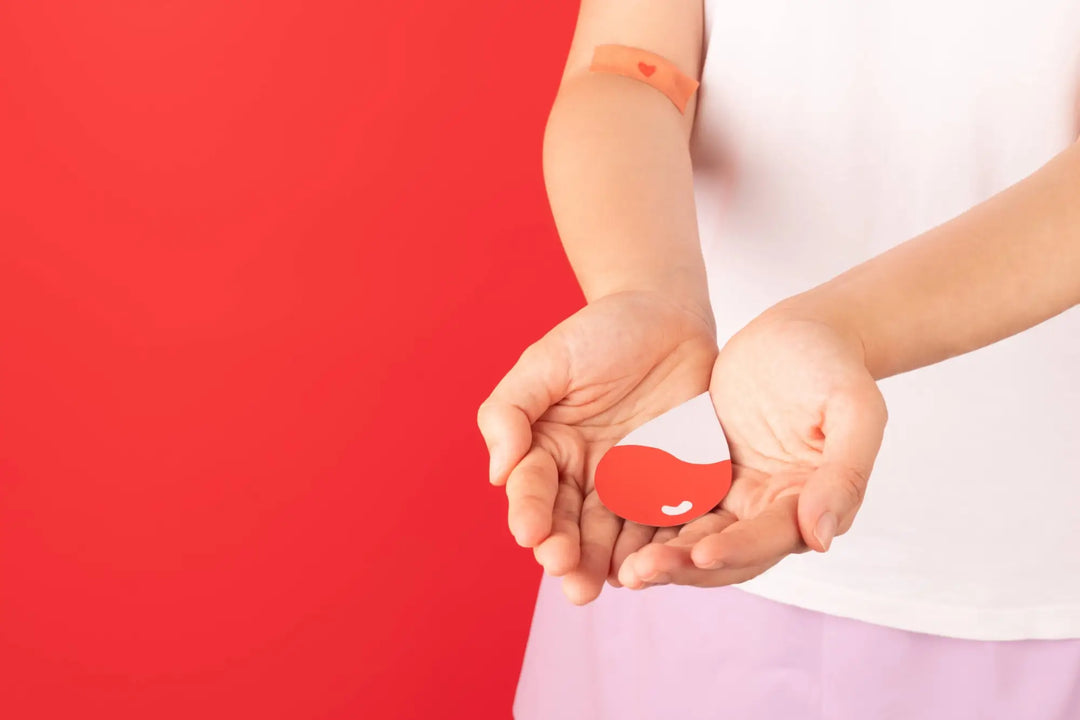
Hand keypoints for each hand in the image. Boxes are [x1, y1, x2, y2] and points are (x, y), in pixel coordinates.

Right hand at [477, 290, 716, 603]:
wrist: (667, 314)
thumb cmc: (599, 333)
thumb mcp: (546, 361)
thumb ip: (511, 411)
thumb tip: (498, 473)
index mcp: (548, 452)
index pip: (533, 490)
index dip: (530, 513)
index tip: (531, 533)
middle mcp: (586, 478)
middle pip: (572, 525)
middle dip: (567, 552)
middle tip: (566, 573)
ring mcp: (633, 486)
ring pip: (617, 535)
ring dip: (611, 561)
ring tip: (608, 582)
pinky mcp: (676, 485)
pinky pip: (669, 521)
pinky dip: (663, 543)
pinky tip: (659, 560)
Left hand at [616, 309, 886, 588]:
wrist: (802, 333)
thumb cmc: (835, 366)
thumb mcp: (856, 410)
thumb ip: (846, 473)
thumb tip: (822, 537)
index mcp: (806, 504)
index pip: (768, 539)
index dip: (736, 550)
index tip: (699, 554)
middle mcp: (767, 511)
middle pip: (722, 552)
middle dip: (682, 567)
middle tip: (638, 572)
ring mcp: (731, 495)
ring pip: (690, 537)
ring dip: (657, 555)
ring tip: (620, 566)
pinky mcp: (700, 473)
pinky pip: (668, 503)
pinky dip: (642, 521)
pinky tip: (605, 528)